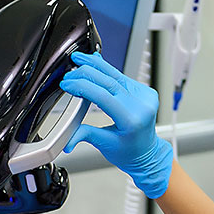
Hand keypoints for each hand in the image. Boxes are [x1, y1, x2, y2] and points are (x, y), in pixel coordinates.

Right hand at [59, 51, 173, 198]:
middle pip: (109, 81)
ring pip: (116, 74)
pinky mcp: (144, 91)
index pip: (103, 96)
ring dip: (95, 66)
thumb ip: (85, 135)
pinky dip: (106, 71)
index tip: (68, 84)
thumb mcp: (105, 145)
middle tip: (69, 73)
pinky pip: (122, 77)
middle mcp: (141, 105)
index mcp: (131, 120)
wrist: (147, 154)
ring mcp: (145, 96)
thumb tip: (66, 139)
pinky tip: (95, 64)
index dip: (83, 87)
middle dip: (86, 73)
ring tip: (79, 59)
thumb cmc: (129, 152)